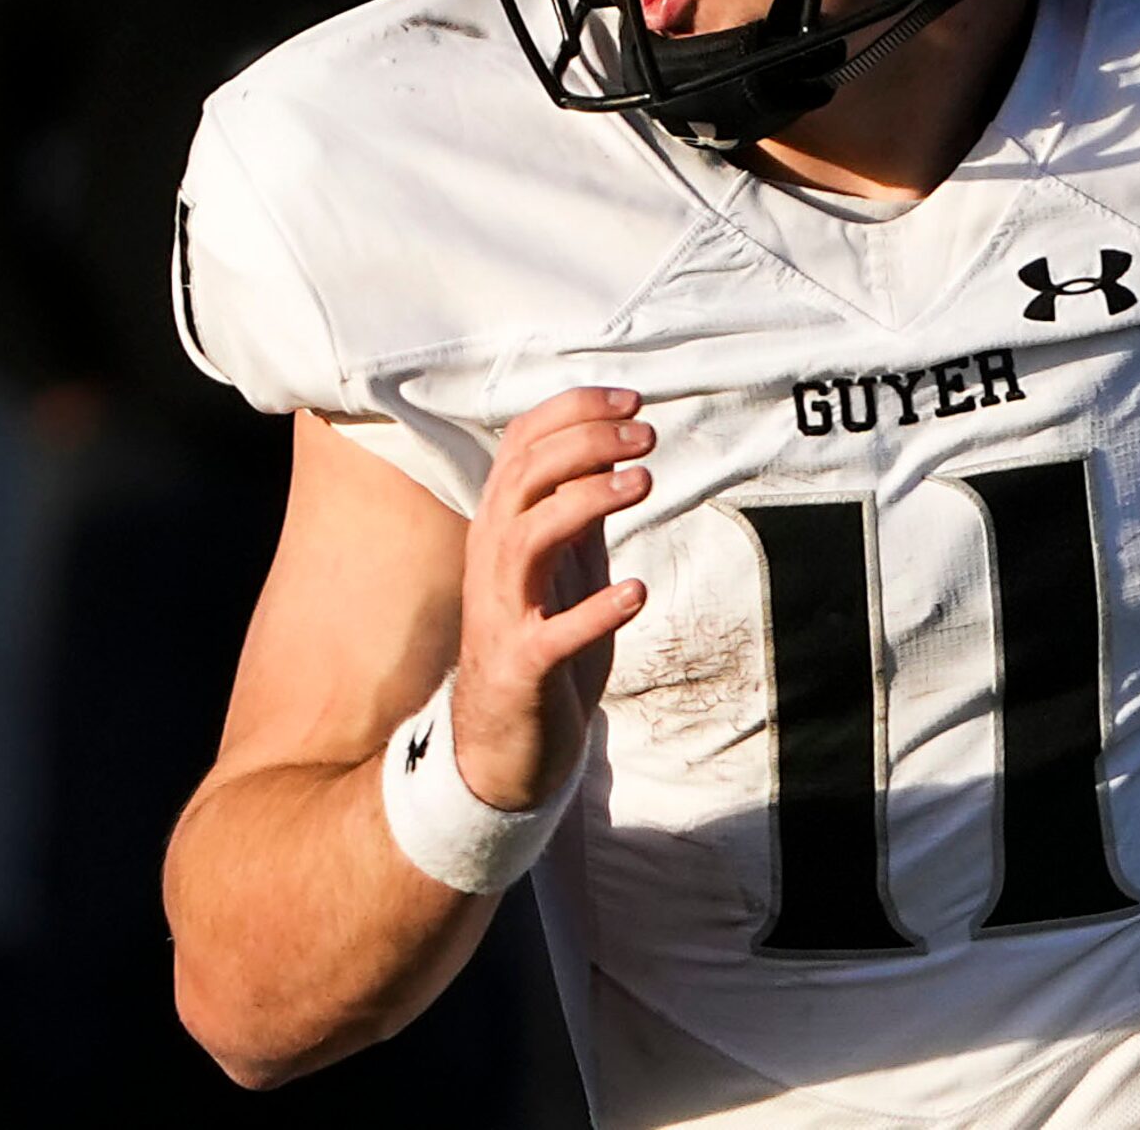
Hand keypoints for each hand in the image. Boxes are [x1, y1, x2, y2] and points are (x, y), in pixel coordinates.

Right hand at [450, 386, 653, 810]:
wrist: (505, 739)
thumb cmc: (540, 637)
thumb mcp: (563, 561)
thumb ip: (579, 506)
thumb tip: (615, 442)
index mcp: (503, 526)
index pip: (522, 445)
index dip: (574, 412)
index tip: (634, 400)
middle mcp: (492, 560)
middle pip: (521, 477)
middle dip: (584, 444)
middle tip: (647, 437)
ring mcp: (501, 613)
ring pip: (524, 539)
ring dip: (583, 502)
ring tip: (643, 484)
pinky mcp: (520, 667)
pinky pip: (550, 634)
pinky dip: (593, 611)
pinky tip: (636, 591)